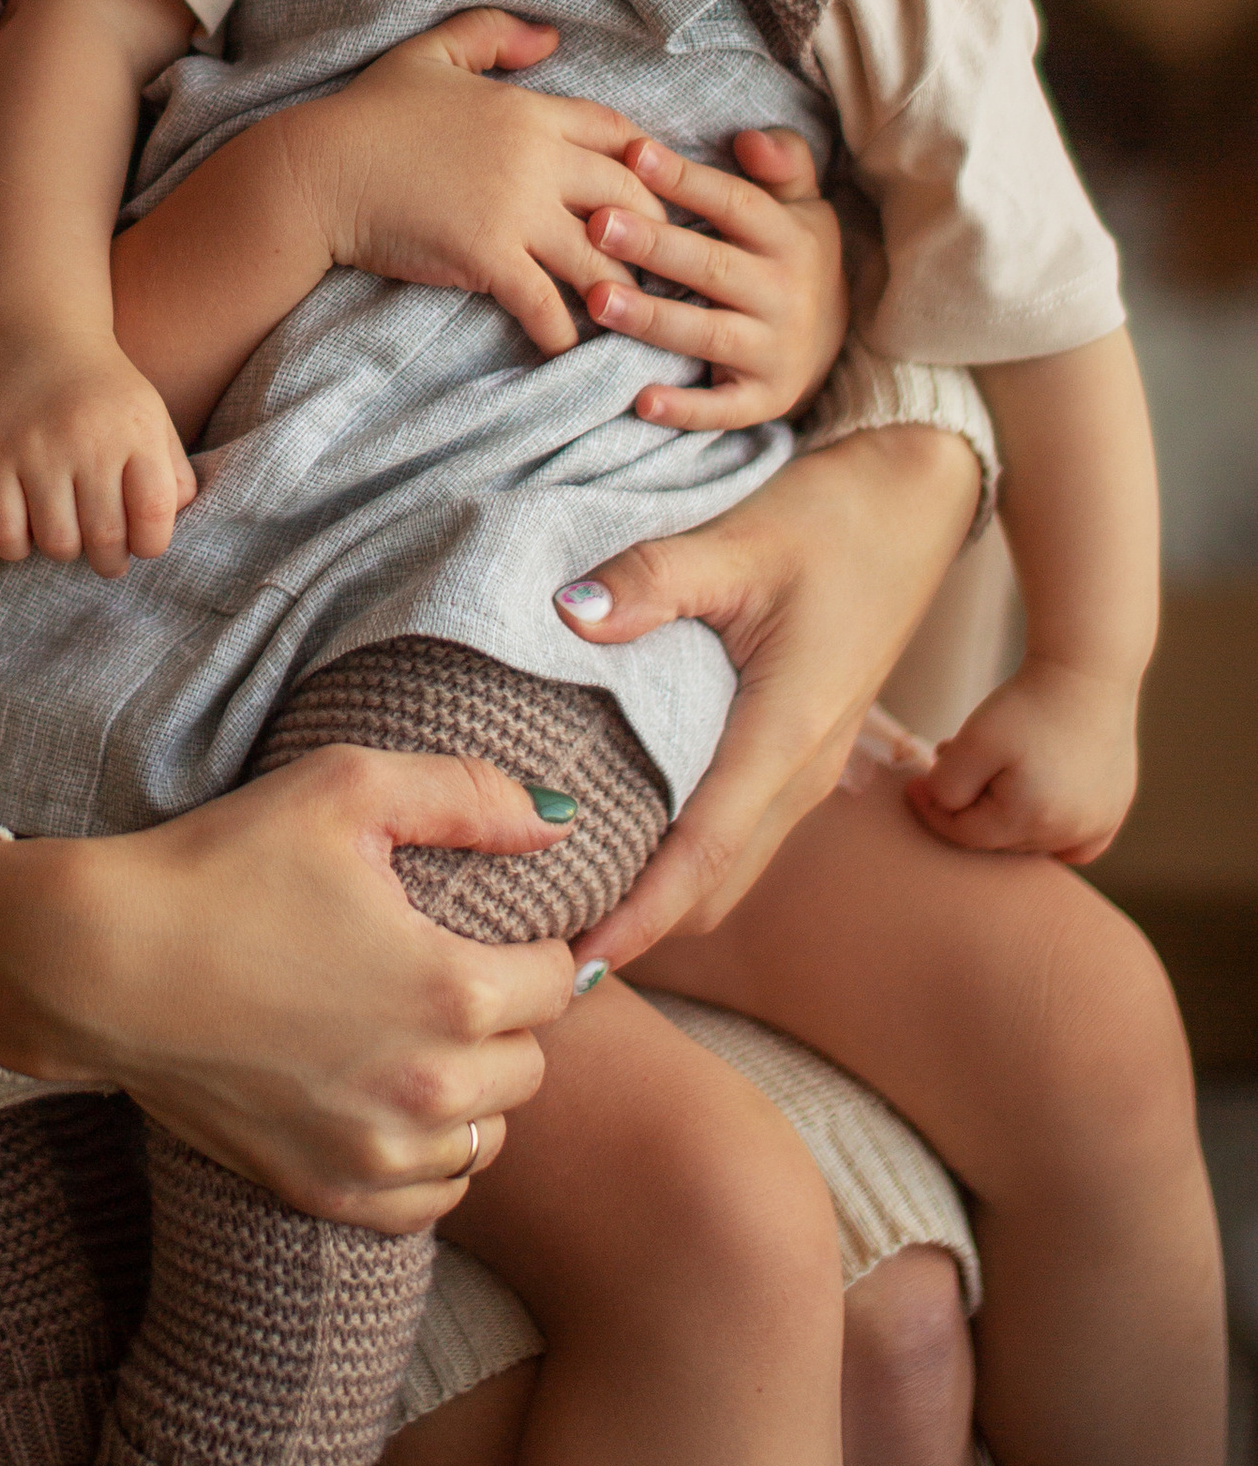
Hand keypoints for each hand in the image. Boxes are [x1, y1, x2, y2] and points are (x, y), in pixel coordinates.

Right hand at [0, 331, 197, 574]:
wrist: (38, 338)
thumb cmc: (104, 393)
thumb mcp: (152, 419)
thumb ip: (172, 473)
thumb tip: (170, 527)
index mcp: (136, 431)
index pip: (154, 513)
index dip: (151, 545)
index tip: (141, 542)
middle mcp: (88, 440)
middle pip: (105, 539)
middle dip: (110, 561)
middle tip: (106, 553)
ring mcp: (37, 451)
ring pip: (57, 543)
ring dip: (66, 551)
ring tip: (69, 532)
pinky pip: (5, 534)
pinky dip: (19, 547)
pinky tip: (29, 528)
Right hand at [0, 750, 578, 1228]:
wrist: (101, 962)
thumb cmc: (220, 864)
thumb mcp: (345, 789)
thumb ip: (471, 795)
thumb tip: (564, 820)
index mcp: (452, 988)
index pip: (557, 980)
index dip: (529, 941)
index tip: (486, 923)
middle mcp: (428, 1086)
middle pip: (531, 1065)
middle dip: (503, 1017)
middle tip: (444, 972)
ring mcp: (375, 1153)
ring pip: (488, 1138)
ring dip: (472, 1092)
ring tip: (416, 1035)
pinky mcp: (323, 1192)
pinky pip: (429, 1200)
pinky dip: (427, 1159)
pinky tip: (388, 1103)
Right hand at [302, 10, 658, 356]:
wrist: (319, 170)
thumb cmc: (369, 113)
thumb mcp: (430, 53)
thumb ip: (492, 34)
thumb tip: (551, 38)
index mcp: (529, 111)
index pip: (619, 134)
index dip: (646, 163)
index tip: (657, 191)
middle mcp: (536, 160)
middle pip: (629, 197)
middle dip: (654, 230)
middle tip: (663, 260)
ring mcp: (515, 211)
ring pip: (602, 257)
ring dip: (623, 291)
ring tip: (632, 315)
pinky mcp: (489, 258)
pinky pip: (548, 304)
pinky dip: (565, 332)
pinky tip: (567, 346)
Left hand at [549, 420, 981, 967]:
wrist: (919, 501)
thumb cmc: (834, 517)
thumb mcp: (739, 538)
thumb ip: (652, 579)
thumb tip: (568, 614)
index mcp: (785, 733)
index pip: (703, 855)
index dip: (640, 917)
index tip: (577, 964)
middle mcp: (802, 770)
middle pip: (715, 886)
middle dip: (640, 927)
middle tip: (546, 942)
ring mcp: (810, 765)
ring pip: (732, 867)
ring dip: (664, 897)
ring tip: (571, 902)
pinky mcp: (804, 747)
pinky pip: (742, 831)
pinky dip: (687, 858)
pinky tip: (627, 835)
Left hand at [587, 128, 849, 428]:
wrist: (834, 342)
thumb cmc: (792, 256)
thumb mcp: (801, 204)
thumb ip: (782, 161)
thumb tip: (749, 138)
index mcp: (790, 239)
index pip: (735, 203)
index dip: (685, 179)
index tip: (633, 153)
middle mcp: (786, 294)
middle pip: (712, 267)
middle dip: (653, 246)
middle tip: (596, 225)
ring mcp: (775, 350)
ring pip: (708, 333)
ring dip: (651, 319)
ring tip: (595, 300)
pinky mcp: (764, 399)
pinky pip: (723, 408)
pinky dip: (685, 409)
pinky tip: (641, 401)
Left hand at [910, 659, 1140, 862]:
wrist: (1087, 673)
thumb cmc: (1027, 705)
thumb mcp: (973, 741)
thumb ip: (948, 786)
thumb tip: (942, 807)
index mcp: (1031, 820)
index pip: (965, 835)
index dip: (933, 809)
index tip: (912, 783)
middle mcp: (1070, 834)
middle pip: (999, 838)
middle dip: (967, 805)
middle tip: (951, 761)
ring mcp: (1098, 826)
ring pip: (1032, 838)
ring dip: (1003, 811)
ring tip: (990, 766)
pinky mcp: (1113, 811)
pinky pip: (1075, 844)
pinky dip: (1049, 832)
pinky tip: (1034, 803)